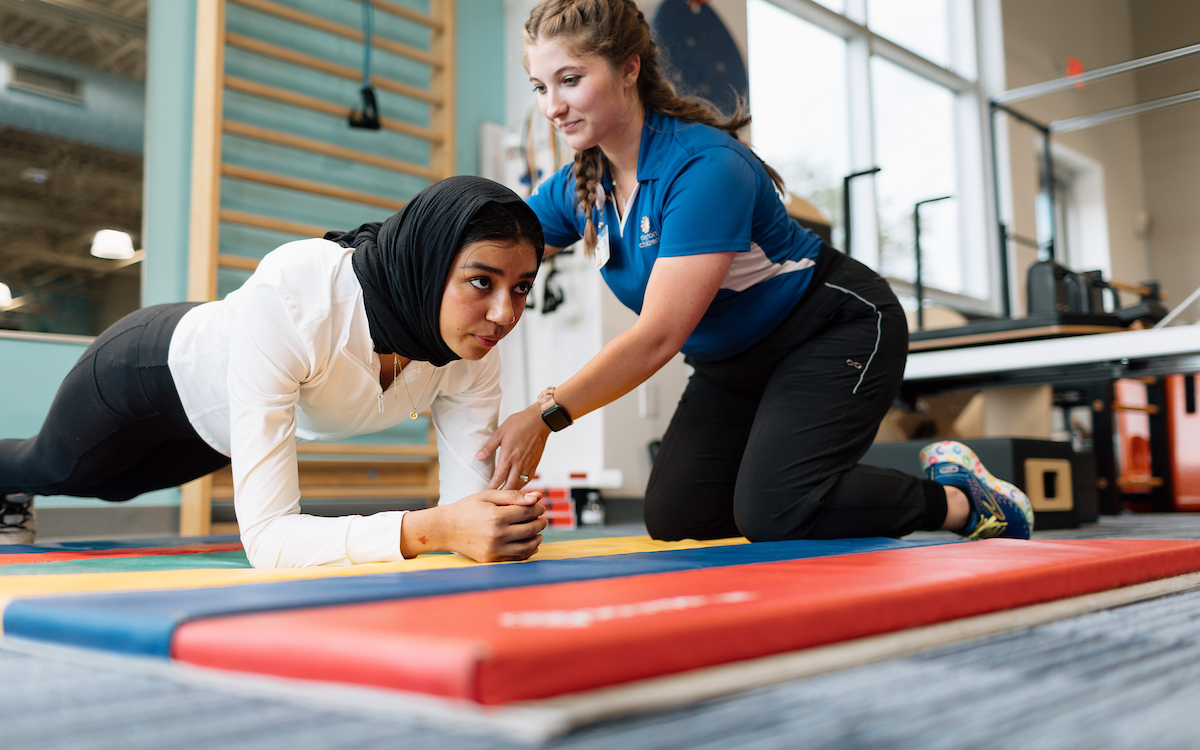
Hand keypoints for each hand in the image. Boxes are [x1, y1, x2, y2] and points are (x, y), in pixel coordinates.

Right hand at [400, 490, 546, 561]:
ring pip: (526, 547)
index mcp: (496, 516)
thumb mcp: (488, 496)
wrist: (444, 528)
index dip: (538, 509)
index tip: (541, 507)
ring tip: (538, 532)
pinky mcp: (490, 559)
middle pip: (530, 529)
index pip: (527, 512)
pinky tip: (529, 544)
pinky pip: (516, 558)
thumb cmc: (467, 508)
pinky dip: (527, 551)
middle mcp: (496, 535)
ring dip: (537, 539)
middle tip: (543, 519)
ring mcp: (493, 549)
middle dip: (540, 523)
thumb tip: (537, 496)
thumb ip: (513, 496)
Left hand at [476, 403, 550, 490]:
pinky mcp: (535, 464)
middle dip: (501, 496)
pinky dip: (521, 486)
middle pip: (510, 486)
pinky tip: (516, 486)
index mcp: (508, 456)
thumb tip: (478, 457)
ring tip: (504, 497)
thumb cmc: (520, 423)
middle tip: (493, 501)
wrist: (540, 420)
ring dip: (512, 492)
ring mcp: (528, 465)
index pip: (498, 478)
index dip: (491, 488)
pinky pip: (528, 480)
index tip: (484, 493)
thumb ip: (489, 447)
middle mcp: (519, 463)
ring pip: (520, 485)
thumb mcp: (500, 432)